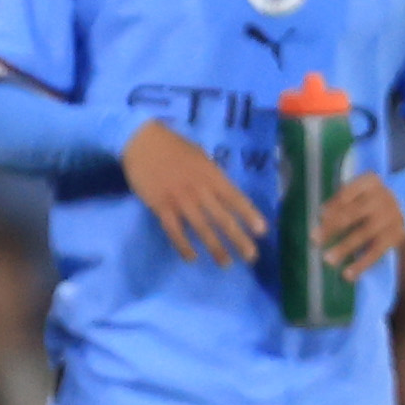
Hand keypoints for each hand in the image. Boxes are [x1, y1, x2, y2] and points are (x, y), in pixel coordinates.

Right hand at [122, 118, 264, 264]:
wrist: (142, 141)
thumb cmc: (174, 147)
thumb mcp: (201, 157)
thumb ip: (212, 177)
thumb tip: (224, 194)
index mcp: (212, 176)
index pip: (235, 199)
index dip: (249, 215)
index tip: (261, 232)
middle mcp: (200, 190)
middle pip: (222, 218)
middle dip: (238, 239)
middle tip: (251, 257)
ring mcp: (180, 199)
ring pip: (201, 228)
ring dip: (215, 247)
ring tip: (226, 264)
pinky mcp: (160, 206)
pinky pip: (174, 230)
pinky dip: (183, 245)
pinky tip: (192, 258)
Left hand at [318, 171, 404, 279]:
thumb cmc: (368, 199)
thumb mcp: (357, 191)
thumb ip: (340, 200)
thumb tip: (322, 216)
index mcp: (370, 182)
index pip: (348, 193)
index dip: (334, 204)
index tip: (320, 214)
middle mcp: (383, 198)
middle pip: (353, 214)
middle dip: (332, 227)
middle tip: (314, 239)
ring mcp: (391, 217)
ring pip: (364, 234)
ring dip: (344, 248)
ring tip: (328, 260)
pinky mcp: (396, 236)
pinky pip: (376, 252)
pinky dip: (361, 264)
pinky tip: (347, 275)